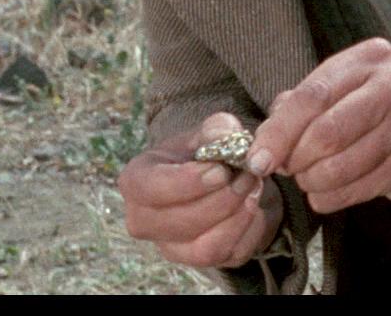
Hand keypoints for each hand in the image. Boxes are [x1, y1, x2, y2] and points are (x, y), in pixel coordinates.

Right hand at [117, 113, 283, 268]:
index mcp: (136, 181)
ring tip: (253, 189)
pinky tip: (254, 207)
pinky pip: (227, 256)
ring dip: (237, 218)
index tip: (221, 171)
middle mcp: (144, 220)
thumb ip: (217, 128)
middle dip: (223, 199)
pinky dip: (248, 232)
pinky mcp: (197, 261)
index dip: (188, 182)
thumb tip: (226, 134)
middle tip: (249, 175)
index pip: (150, 189)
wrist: (211, 179)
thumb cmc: (201, 154)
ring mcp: (169, 246)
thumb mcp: (206, 132)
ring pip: (204, 248)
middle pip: (182, 222)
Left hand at [246, 37, 390, 212]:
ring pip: (340, 167)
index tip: (258, 159)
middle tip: (287, 170)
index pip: (312, 96)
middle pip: (326, 133)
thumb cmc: (377, 108)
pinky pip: (359, 189)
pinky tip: (328, 193)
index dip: (279, 132)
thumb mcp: (343, 89)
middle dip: (296, 160)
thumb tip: (263, 141)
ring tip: (309, 180)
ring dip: (313, 183)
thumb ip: (300, 105)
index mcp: (368, 58)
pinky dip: (333, 198)